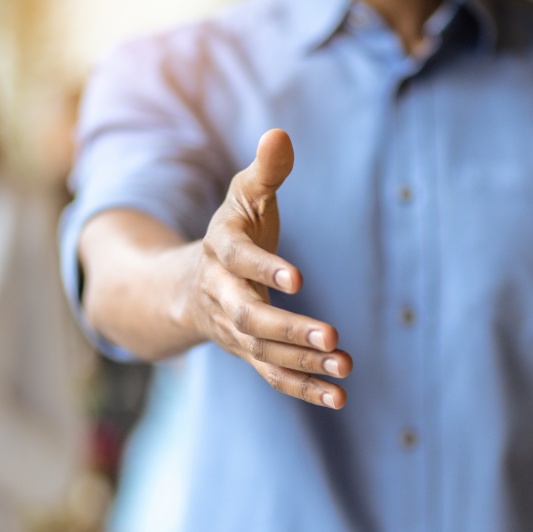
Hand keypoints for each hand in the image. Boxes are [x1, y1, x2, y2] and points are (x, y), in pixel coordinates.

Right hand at [179, 129, 351, 408]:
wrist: (188, 285)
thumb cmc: (231, 232)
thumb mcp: (243, 196)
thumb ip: (265, 171)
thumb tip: (281, 134)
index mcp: (220, 253)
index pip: (239, 263)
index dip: (265, 270)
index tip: (299, 279)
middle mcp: (222, 296)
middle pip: (249, 320)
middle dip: (288, 329)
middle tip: (331, 335)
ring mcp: (235, 331)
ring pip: (264, 354)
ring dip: (304, 362)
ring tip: (344, 366)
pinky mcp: (252, 354)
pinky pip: (275, 376)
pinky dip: (304, 388)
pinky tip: (339, 396)